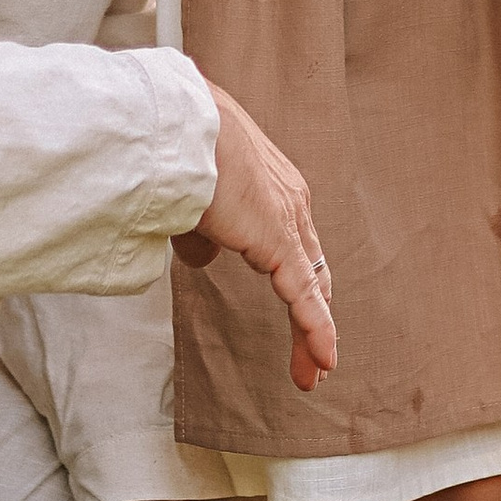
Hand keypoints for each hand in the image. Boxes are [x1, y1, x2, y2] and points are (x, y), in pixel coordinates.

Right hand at [176, 82, 336, 387]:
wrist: (178, 126)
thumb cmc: (176, 149)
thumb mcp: (190, 200)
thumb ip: (200, 233)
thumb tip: (204, 259)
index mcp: (273, 189)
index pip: (296, 248)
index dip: (300, 288)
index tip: (298, 321)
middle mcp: (291, 203)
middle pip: (311, 273)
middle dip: (313, 319)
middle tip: (315, 361)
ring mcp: (288, 222)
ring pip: (310, 290)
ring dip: (313, 336)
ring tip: (315, 374)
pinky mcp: (278, 240)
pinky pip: (304, 295)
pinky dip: (316, 330)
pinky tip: (324, 360)